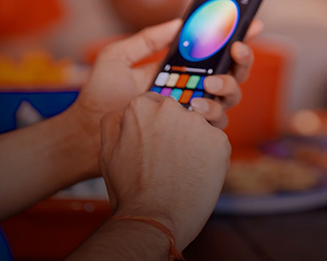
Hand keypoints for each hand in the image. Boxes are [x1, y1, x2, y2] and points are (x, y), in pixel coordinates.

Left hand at [71, 18, 263, 131]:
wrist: (88, 132)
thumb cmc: (100, 95)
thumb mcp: (118, 56)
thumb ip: (147, 39)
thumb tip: (177, 22)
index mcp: (180, 68)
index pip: (214, 50)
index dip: (237, 35)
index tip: (250, 22)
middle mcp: (192, 88)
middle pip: (233, 72)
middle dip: (242, 58)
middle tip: (236, 49)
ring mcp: (192, 111)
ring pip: (231, 96)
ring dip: (228, 85)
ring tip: (210, 83)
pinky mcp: (190, 132)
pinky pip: (216, 123)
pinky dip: (213, 111)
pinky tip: (197, 105)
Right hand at [100, 93, 230, 249]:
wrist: (154, 221)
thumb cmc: (129, 191)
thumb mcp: (107, 153)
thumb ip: (112, 124)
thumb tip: (121, 112)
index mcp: (141, 106)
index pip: (155, 106)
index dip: (155, 129)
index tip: (154, 148)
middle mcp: (170, 107)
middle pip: (178, 115)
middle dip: (175, 134)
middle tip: (167, 163)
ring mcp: (197, 123)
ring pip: (199, 130)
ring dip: (194, 146)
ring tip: (181, 173)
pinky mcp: (219, 141)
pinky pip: (216, 145)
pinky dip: (211, 160)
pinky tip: (197, 178)